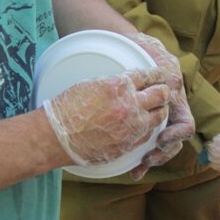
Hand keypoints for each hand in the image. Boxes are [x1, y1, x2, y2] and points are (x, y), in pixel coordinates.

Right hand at [43, 69, 169, 165]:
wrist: (56, 137)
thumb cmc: (66, 108)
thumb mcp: (91, 84)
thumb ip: (114, 84)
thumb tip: (128, 84)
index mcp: (118, 85)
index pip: (148, 75)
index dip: (156, 75)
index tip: (160, 75)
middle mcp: (129, 105)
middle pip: (160, 95)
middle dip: (163, 92)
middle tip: (164, 91)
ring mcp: (131, 127)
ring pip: (159, 117)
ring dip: (160, 111)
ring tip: (158, 109)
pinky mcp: (128, 144)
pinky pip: (148, 135)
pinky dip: (149, 129)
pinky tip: (145, 126)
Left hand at [125, 33, 195, 178]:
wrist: (134, 47)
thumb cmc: (141, 47)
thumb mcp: (150, 52)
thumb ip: (156, 58)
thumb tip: (162, 65)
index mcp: (175, 97)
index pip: (186, 125)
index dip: (175, 135)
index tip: (160, 138)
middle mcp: (171, 110)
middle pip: (175, 143)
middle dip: (161, 155)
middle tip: (145, 160)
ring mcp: (160, 118)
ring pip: (164, 148)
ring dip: (153, 161)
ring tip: (137, 169)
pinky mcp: (148, 123)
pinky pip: (149, 145)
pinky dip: (141, 159)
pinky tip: (131, 169)